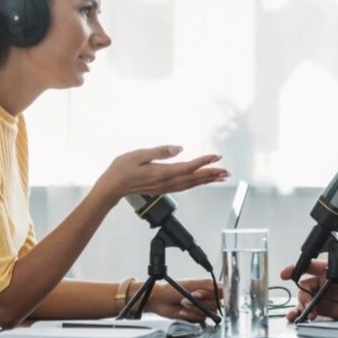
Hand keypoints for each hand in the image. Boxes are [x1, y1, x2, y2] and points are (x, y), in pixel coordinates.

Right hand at [93, 146, 228, 200]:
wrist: (111, 187)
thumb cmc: (122, 170)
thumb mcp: (139, 154)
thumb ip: (160, 152)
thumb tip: (178, 148)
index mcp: (161, 173)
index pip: (188, 167)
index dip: (203, 162)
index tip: (216, 157)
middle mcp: (166, 182)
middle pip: (193, 179)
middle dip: (211, 174)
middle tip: (226, 172)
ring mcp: (164, 187)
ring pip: (190, 184)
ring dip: (206, 180)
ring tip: (219, 177)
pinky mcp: (162, 188)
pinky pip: (184, 187)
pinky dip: (195, 183)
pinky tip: (200, 181)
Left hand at [146, 278, 219, 323]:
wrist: (160, 300)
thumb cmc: (172, 289)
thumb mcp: (192, 283)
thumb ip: (209, 285)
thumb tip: (224, 286)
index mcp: (208, 288)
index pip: (222, 293)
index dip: (217, 296)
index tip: (206, 295)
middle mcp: (206, 299)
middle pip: (215, 305)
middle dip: (201, 302)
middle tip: (190, 297)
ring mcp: (201, 309)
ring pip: (207, 314)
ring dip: (194, 309)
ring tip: (183, 303)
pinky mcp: (195, 318)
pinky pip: (200, 321)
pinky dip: (190, 316)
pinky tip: (183, 312)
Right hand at [279, 260, 337, 321]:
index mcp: (332, 272)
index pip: (312, 266)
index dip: (297, 267)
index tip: (287, 273)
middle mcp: (325, 283)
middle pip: (305, 286)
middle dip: (302, 296)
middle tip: (307, 306)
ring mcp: (323, 297)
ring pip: (304, 299)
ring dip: (299, 307)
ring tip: (297, 315)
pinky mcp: (325, 309)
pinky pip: (309, 310)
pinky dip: (301, 315)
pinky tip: (298, 319)